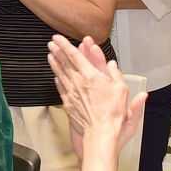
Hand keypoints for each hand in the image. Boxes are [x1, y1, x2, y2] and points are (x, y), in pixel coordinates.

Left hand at [47, 35, 144, 159]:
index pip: (74, 55)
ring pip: (60, 74)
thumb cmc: (112, 113)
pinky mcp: (68, 103)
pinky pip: (60, 88)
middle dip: (57, 51)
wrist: (100, 132)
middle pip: (64, 63)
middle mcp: (78, 82)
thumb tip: (111, 64)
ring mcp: (71, 93)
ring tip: (50, 55)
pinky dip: (57, 80)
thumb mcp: (121, 89)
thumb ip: (115, 74)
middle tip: (51, 43)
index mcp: (90, 76)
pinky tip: (55, 76)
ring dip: (54, 63)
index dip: (65, 45)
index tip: (58, 38)